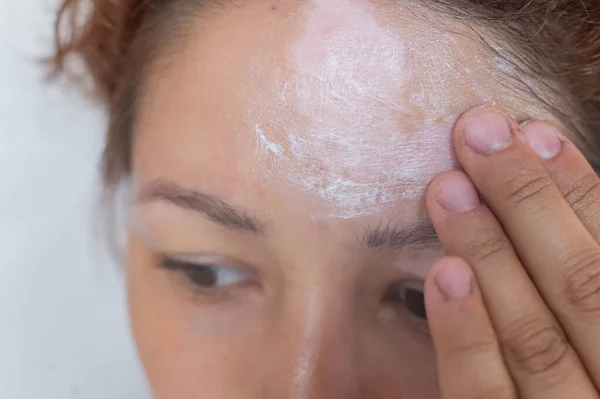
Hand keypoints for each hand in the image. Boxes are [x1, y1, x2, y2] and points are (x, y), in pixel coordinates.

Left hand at [424, 106, 599, 397]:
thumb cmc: (587, 375)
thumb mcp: (596, 341)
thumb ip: (585, 295)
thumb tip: (570, 213)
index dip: (580, 193)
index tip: (536, 133)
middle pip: (581, 284)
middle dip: (528, 200)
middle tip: (478, 130)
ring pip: (535, 335)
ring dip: (491, 250)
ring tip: (450, 184)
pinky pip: (486, 398)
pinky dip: (469, 337)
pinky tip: (445, 273)